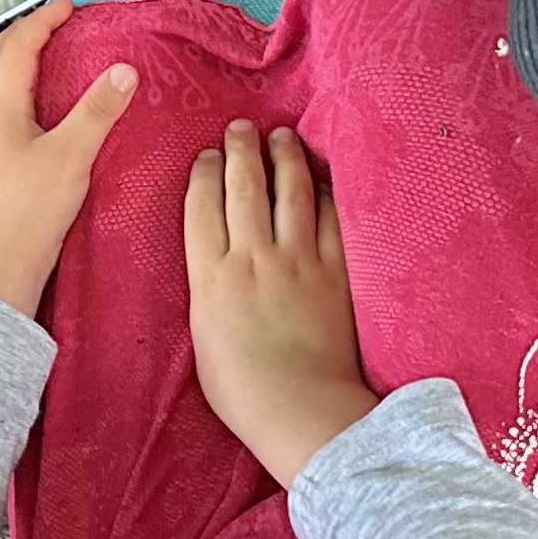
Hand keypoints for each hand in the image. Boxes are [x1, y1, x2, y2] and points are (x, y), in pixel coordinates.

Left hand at [0, 0, 139, 317]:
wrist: (0, 269)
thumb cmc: (29, 216)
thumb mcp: (72, 157)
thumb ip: (97, 111)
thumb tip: (122, 71)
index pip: (16, 48)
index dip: (42, 22)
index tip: (68, 6)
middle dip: (20, 35)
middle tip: (51, 24)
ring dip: (14, 63)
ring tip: (44, 58)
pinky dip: (16, 93)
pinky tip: (38, 111)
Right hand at [186, 120, 376, 484]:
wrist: (300, 411)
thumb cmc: (243, 391)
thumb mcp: (203, 337)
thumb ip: (208, 293)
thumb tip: (216, 271)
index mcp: (210, 277)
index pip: (201, 206)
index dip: (203, 172)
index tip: (205, 154)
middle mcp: (251, 259)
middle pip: (244, 186)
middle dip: (240, 149)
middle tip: (240, 128)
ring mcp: (297, 262)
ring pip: (290, 192)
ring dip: (284, 157)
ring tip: (280, 137)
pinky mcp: (335, 273)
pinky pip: (333, 220)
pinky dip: (327, 193)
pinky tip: (324, 179)